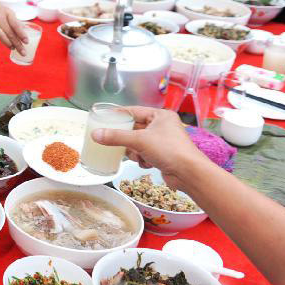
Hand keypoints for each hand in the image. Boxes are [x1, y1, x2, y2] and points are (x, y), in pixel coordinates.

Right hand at [0, 0, 27, 52]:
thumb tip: (26, 32)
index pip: (16, 24)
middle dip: (17, 43)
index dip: (21, 34)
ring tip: (13, 48)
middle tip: (23, 52)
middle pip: (9, 32)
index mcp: (8, 13)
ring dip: (7, 42)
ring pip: (0, 34)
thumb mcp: (9, 13)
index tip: (26, 42)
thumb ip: (16, 22)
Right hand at [89, 107, 210, 191]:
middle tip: (112, 141)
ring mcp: (163, 141)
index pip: (134, 111)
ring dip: (134, 151)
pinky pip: (144, 153)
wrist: (188, 173)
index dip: (118, 114)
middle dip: (126, 138)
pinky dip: (142, 159)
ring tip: (137, 155)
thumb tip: (95, 134)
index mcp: (160, 116)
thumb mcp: (139, 141)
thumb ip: (116, 137)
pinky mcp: (163, 154)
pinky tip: (146, 163)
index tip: (103, 118)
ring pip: (137, 143)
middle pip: (134, 128)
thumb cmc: (169, 150)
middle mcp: (162, 126)